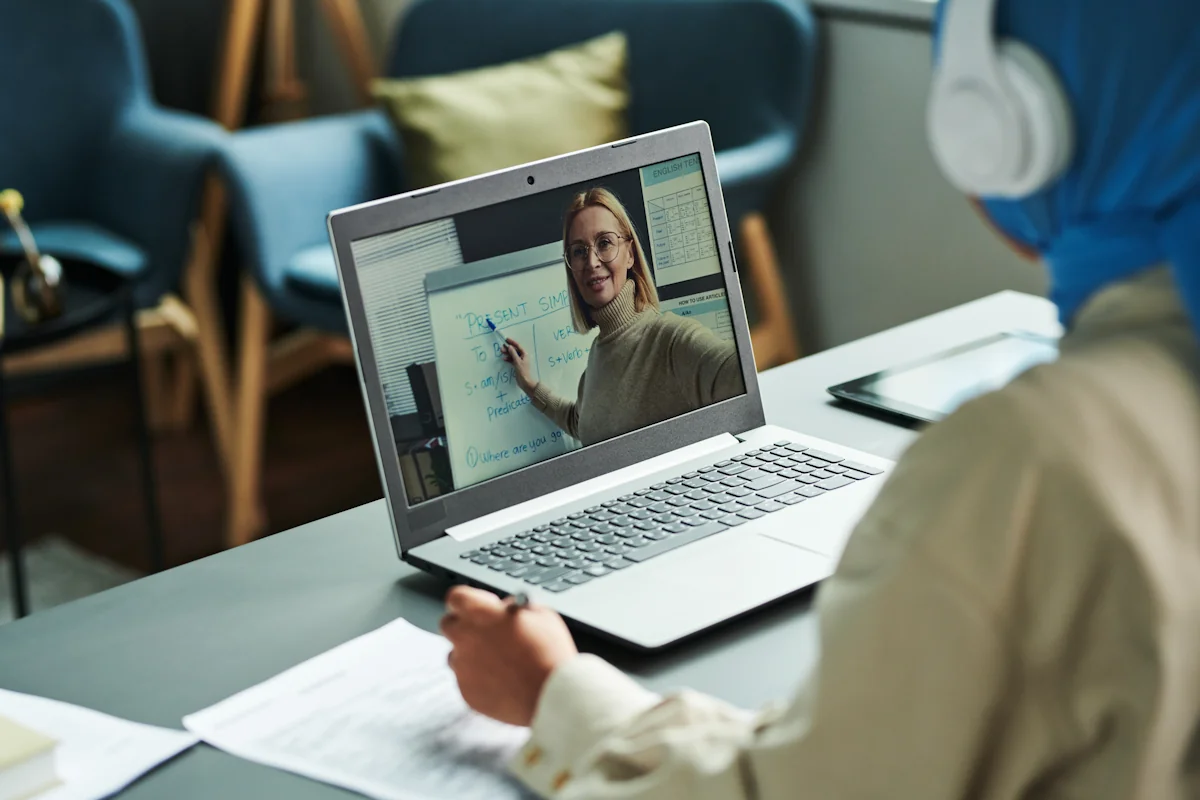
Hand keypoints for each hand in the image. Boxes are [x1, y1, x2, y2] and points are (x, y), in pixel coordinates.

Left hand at [441, 586, 577, 726]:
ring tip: (497, 662)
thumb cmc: (549, 653)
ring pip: (455, 655)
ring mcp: (463, 667)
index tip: (476, 606)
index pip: (456, 597)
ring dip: (470, 654)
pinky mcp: (466, 692)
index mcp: (481, 613)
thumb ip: (516, 607)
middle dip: (463, 626)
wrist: (551, 694)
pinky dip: (479, 679)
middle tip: (484, 633)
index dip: (466, 601)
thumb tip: (505, 609)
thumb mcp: (540, 615)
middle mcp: (465, 638)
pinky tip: (501, 681)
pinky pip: (466, 680)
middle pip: (448, 625)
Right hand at [501, 338, 537, 394]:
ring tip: (501, 351)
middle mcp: (522, 356)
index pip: (518, 346)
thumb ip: (513, 354)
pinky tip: (504, 359)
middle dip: (508, 348)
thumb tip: (509, 346)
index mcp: (525, 354)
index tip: (506, 339)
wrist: (525, 382)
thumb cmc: (522, 371)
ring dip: (507, 353)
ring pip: (513, 355)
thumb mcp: (517, 361)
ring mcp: (520, 361)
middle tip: (502, 347)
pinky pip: (512, 360)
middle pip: (515, 350)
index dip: (512, 342)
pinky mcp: (517, 365)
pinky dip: (508, 359)